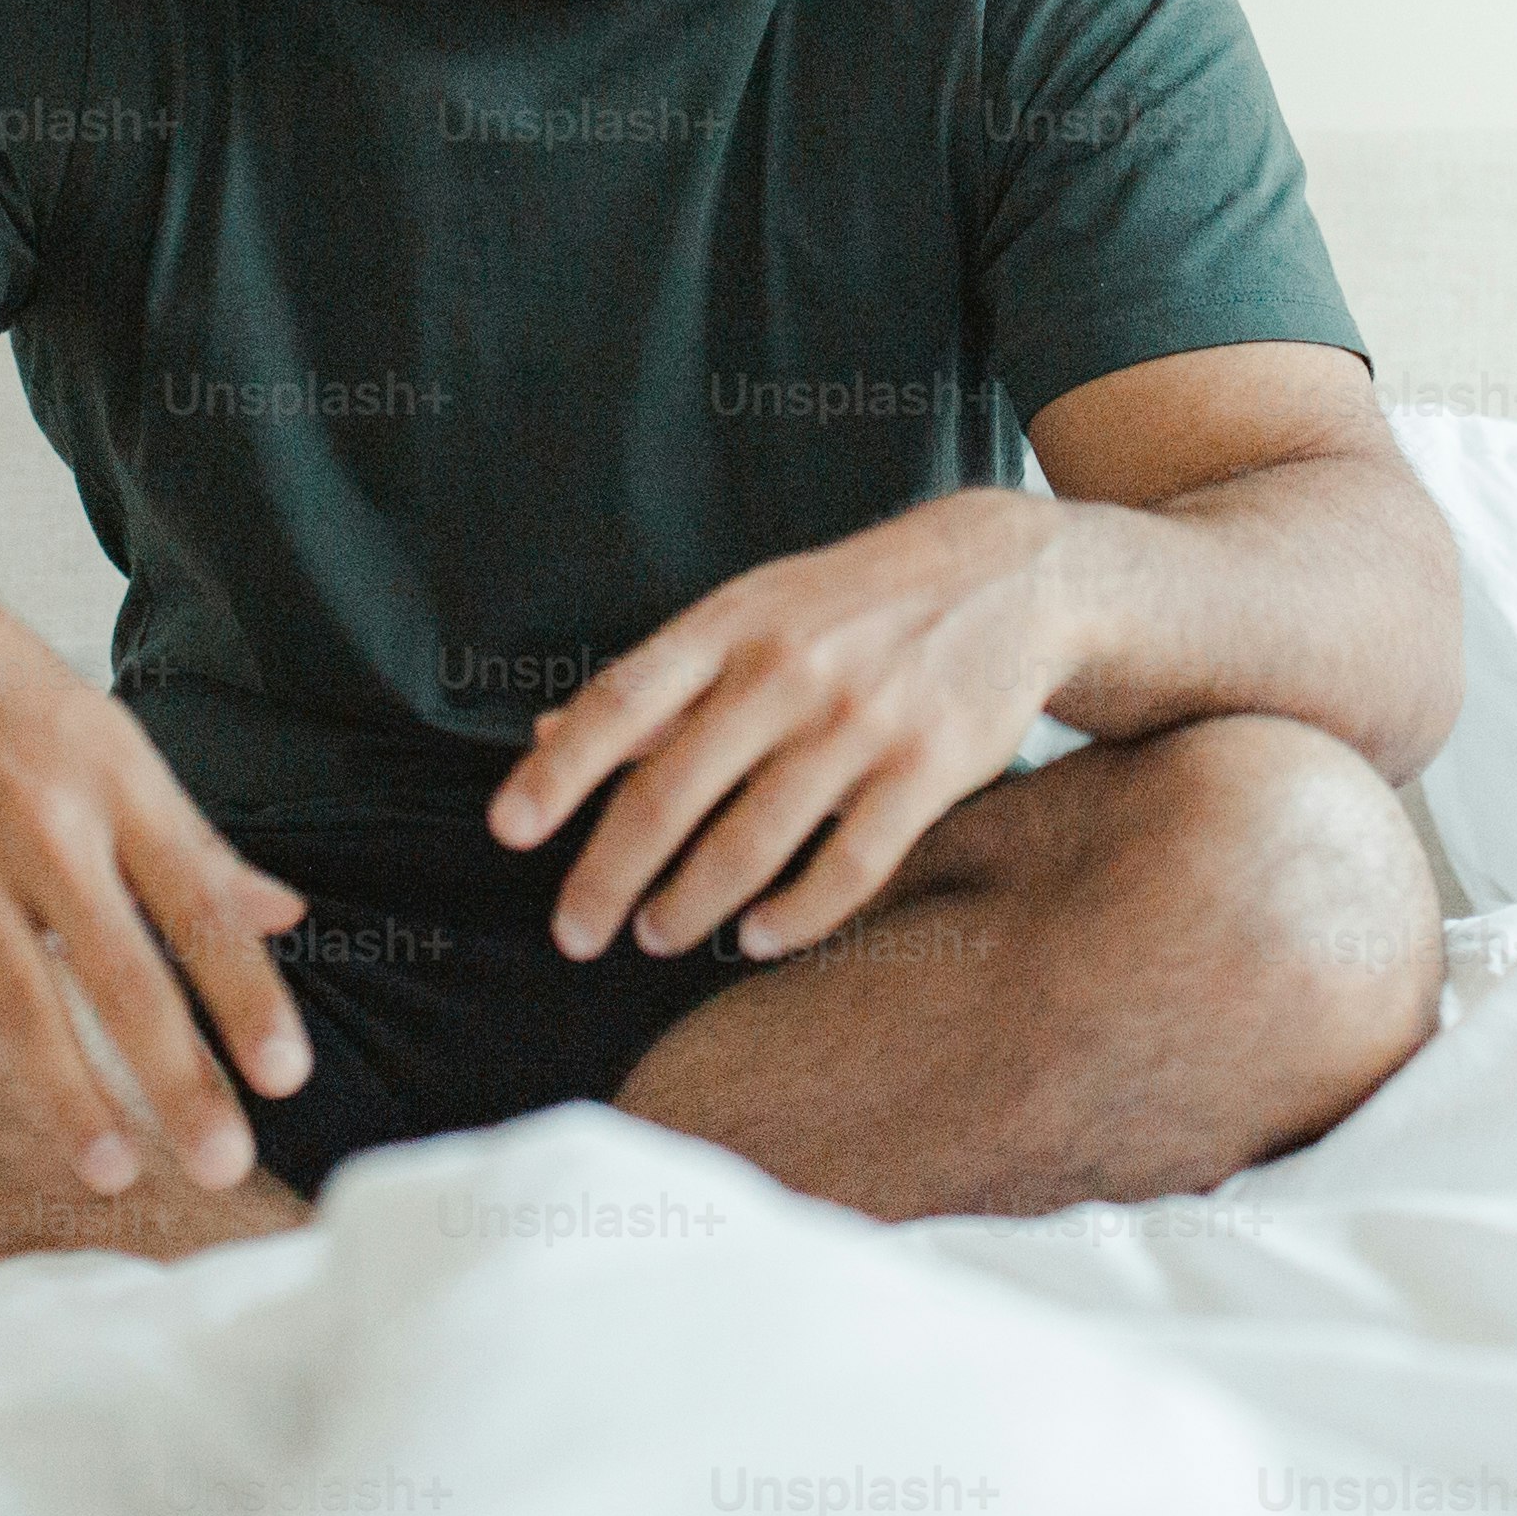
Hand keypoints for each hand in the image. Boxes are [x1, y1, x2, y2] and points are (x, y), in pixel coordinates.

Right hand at [0, 536, 311, 1190]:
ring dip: (64, 1089)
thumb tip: (286, 914)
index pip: (200, 908)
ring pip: (17, 989)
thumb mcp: (119, 750)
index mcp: (122, 791)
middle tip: (218, 1162)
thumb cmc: (14, 700)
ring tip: (109, 1172)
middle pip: (121, 966)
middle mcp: (48, 822)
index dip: (246, 994)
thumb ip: (196, 847)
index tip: (288, 1078)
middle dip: (173, 1072)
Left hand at [487, 488, 1085, 962]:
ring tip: (656, 936)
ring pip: (750, 843)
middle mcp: (789, 670)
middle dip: (609, 876)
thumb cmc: (852, 604)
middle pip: (671, 794)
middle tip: (575, 932)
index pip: (622, 701)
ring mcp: (861, 722)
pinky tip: (757, 939)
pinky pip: (848, 868)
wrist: (1007, 577)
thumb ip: (660, 684)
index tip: (509, 833)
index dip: (559, 773)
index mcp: (732, 623)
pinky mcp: (928, 769)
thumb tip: (549, 738)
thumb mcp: (751, 612)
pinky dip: (794, 917)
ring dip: (689, 906)